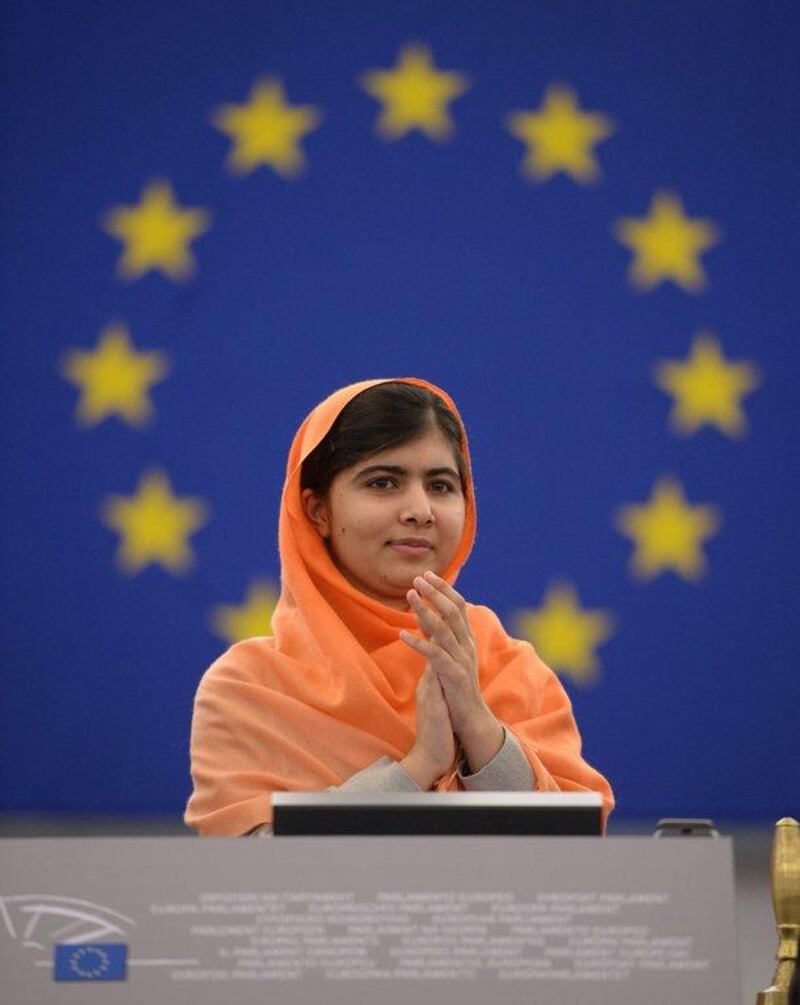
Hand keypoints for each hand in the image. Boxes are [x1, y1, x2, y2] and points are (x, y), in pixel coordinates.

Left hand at [400, 572, 503, 772]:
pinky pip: (435, 655)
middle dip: (435, 592)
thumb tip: (425, 618)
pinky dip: (418, 643)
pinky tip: (402, 634)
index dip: (443, 588)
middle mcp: (467, 645)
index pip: (458, 605)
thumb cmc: (456, 688)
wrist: (470, 719)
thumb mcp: (448, 657)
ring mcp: (462, 660)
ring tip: (409, 595)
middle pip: (453, 611)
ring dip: (425, 610)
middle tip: (417, 577)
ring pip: (444, 628)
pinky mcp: (454, 676)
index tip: (427, 574)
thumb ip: (439, 638)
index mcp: (466, 639)